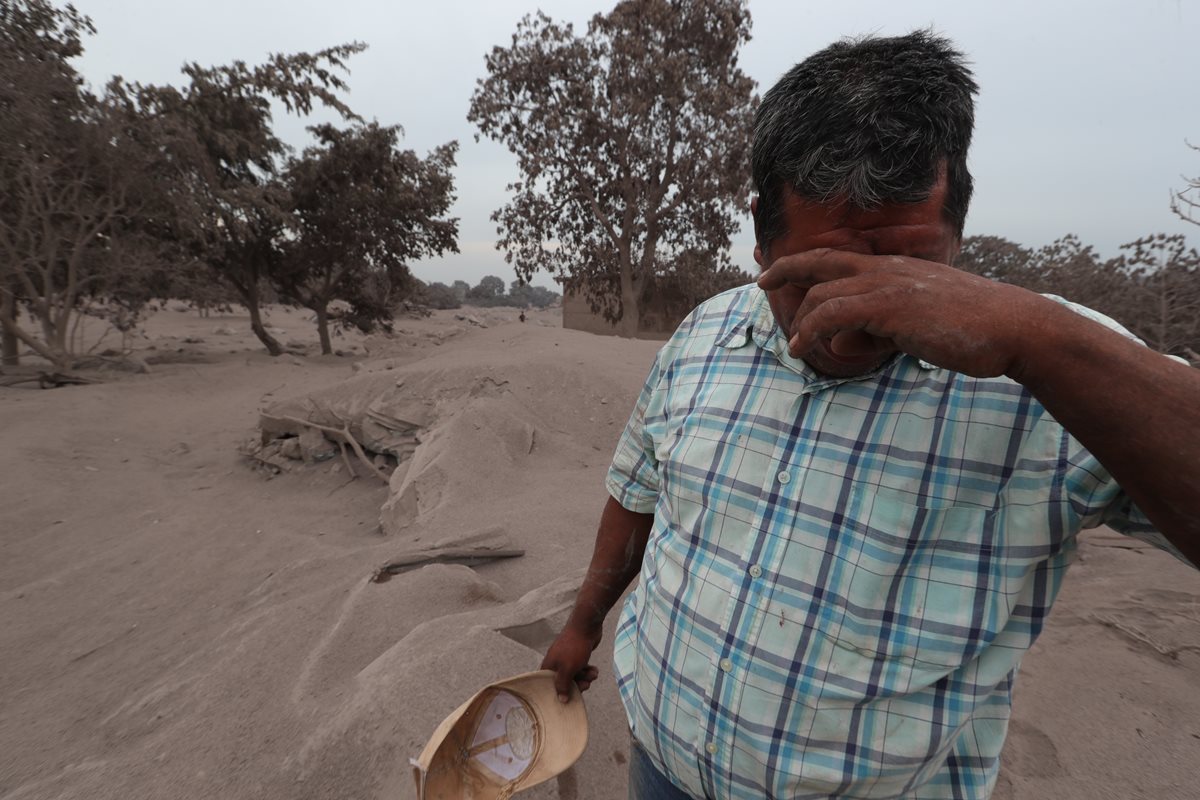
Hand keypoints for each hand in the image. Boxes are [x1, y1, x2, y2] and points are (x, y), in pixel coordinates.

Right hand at [541, 624, 601, 703]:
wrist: (587, 625)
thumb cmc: (574, 647)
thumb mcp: (567, 669)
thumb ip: (563, 685)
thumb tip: (561, 700)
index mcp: (549, 667)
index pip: (550, 686)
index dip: (559, 693)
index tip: (570, 696)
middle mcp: (556, 663)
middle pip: (565, 683)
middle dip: (578, 685)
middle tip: (586, 684)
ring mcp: (567, 659)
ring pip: (575, 676)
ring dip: (586, 678)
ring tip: (593, 674)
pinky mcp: (577, 656)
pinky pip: (581, 668)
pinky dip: (588, 671)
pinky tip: (595, 670)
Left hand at [757, 249, 1045, 377]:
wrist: (1012, 327)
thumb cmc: (972, 329)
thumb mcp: (919, 324)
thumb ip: (882, 328)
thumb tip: (848, 341)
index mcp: (895, 269)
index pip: (839, 257)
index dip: (804, 261)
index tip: (778, 270)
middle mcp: (887, 270)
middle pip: (821, 261)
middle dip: (785, 269)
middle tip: (761, 283)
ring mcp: (888, 286)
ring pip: (823, 294)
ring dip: (802, 322)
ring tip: (797, 347)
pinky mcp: (890, 308)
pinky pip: (834, 314)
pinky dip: (813, 330)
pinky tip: (806, 349)